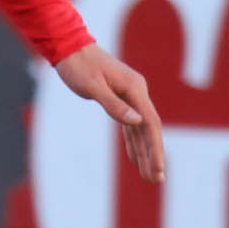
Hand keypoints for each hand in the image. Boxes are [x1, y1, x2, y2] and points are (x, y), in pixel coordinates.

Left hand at [52, 42, 164, 182]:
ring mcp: (129, 96)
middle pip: (149, 129)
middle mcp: (136, 93)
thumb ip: (114, 105)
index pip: (150, 123)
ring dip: (145, 153)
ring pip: (140, 130)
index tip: (160, 168)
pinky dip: (133, 142)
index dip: (156, 147)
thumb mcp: (93, 86)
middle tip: (157, 180)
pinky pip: (130, 125)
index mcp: (134, 89)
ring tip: (150, 177)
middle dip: (153, 156)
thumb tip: (137, 122)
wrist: (69, 47)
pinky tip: (136, 159)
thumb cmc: (78, 66)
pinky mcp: (119, 99)